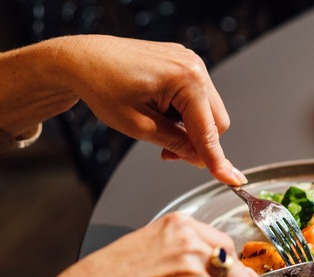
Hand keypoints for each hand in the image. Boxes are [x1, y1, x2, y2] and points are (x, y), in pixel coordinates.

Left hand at [57, 35, 245, 184]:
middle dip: (197, 142)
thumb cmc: (102, 85)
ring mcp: (190, 63)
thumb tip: (199, 159)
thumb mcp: (139, 126)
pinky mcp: (183, 64)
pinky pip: (196, 98)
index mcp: (187, 79)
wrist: (82, 60)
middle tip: (168, 153)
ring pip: (207, 111)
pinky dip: (184, 113)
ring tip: (158, 129)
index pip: (208, 130)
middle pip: (216, 121)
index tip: (231, 179)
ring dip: (190, 128)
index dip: (216, 159)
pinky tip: (161, 113)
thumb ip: (176, 143)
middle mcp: (195, 67)